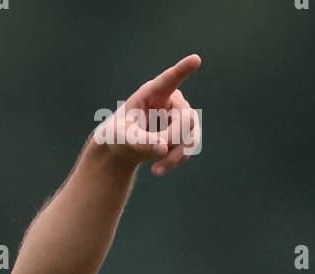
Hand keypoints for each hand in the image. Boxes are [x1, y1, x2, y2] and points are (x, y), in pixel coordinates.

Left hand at [94, 54, 201, 176]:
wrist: (123, 147)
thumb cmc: (119, 134)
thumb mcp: (123, 138)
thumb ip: (140, 141)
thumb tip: (163, 148)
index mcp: (154, 92)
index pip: (170, 79)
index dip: (183, 70)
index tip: (195, 59)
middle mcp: (173, 100)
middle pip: (187, 118)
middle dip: (173, 140)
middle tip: (156, 158)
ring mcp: (182, 115)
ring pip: (192, 135)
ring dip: (175, 156)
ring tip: (156, 171)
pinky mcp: (186, 132)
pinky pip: (190, 148)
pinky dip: (177, 160)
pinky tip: (161, 167)